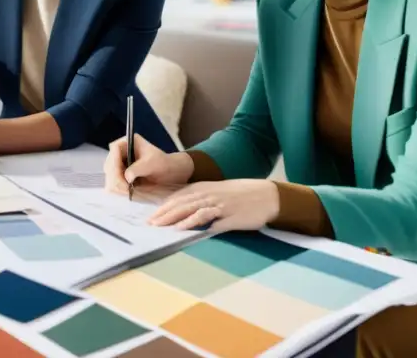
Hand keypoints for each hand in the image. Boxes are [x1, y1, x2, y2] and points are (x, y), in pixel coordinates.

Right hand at [104, 134, 193, 194]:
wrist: (167, 172)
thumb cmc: (161, 163)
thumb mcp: (151, 163)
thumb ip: (138, 168)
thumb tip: (127, 177)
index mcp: (127, 142)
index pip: (114, 149)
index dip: (115, 163)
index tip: (122, 176)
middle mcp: (119, 152)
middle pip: (109, 165)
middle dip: (116, 178)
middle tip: (127, 188)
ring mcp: (117, 164)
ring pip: (110, 176)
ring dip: (118, 185)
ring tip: (129, 191)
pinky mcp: (118, 176)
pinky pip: (113, 184)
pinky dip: (119, 189)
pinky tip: (129, 191)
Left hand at [148, 179, 279, 231]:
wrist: (267, 195)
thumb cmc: (242, 196)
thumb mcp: (219, 193)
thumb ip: (202, 201)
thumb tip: (184, 213)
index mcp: (204, 188)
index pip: (178, 197)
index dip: (163, 207)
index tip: (151, 218)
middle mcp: (208, 193)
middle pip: (180, 203)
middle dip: (162, 214)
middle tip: (149, 225)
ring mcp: (217, 203)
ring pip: (189, 209)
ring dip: (172, 218)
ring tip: (159, 226)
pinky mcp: (227, 214)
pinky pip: (206, 218)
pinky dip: (192, 222)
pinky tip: (182, 228)